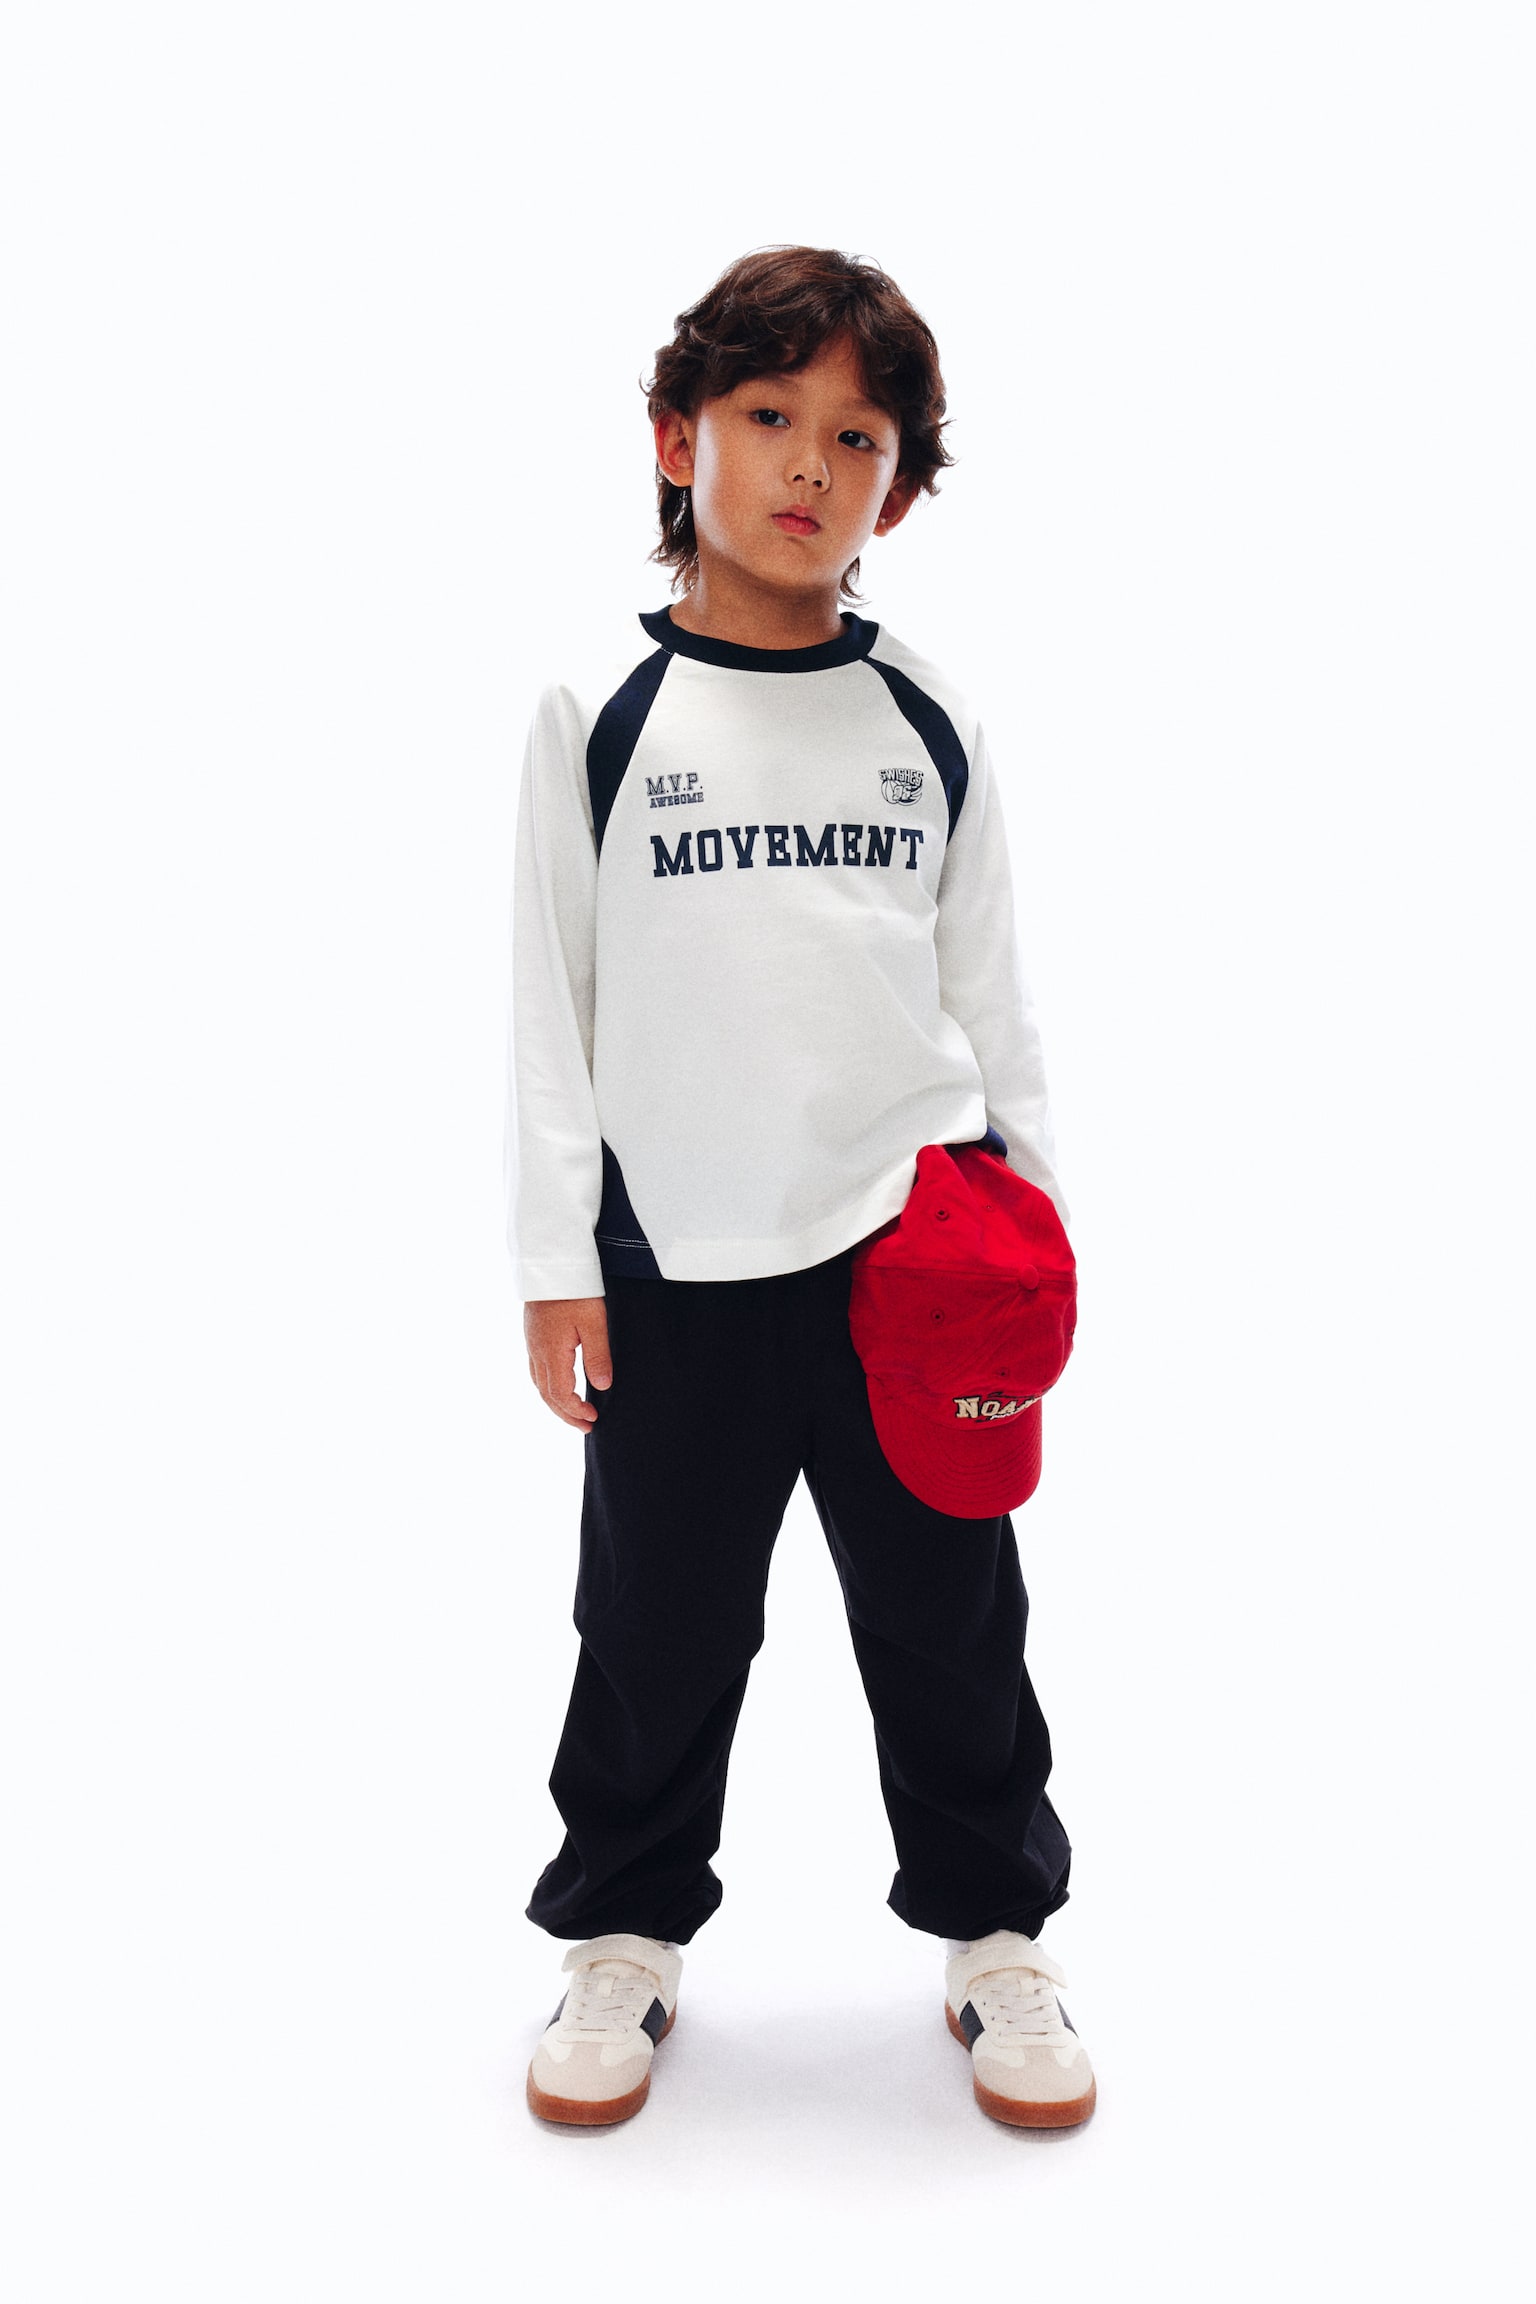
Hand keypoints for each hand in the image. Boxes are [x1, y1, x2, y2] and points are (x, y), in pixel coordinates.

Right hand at [523, 1296, 611, 1429]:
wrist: (551, 1262)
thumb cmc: (575, 1290)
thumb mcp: (594, 1323)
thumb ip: (597, 1356)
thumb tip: (602, 1387)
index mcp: (551, 1353)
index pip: (560, 1395)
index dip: (575, 1411)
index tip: (593, 1419)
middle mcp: (536, 1351)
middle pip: (546, 1394)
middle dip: (565, 1414)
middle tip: (585, 1426)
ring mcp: (532, 1342)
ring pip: (538, 1383)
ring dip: (555, 1402)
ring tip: (573, 1412)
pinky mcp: (532, 1333)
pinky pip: (536, 1369)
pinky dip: (548, 1385)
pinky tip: (559, 1384)